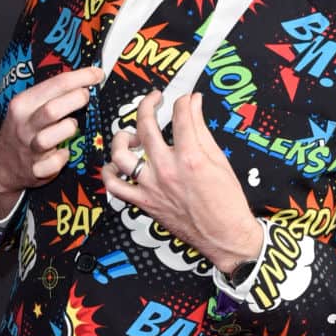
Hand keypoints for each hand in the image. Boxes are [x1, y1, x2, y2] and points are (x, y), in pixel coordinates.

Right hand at [0, 65, 105, 214]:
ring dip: (67, 129)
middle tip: (87, 97)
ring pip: (50, 137)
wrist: (2, 163)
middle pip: (53, 109)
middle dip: (76, 100)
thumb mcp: (28, 106)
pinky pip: (54, 163)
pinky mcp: (35, 169)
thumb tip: (83, 80)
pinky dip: (63, 157)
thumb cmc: (22, 130)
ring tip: (72, 126)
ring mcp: (29, 148)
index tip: (96, 74)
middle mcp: (25, 125)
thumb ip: (51, 94)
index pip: (55, 84)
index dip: (81, 77)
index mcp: (23, 104)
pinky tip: (65, 152)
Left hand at [103, 89, 263, 276]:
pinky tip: (115, 165)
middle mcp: (167, 169)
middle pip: (145, 127)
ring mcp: (152, 186)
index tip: (185, 100)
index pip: (180, 115)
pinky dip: (110, 174)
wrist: (224, 235)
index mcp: (190, 157)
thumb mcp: (219, 159)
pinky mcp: (144, 202)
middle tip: (154, 99)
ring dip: (122, 139)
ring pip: (121, 155)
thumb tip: (194, 103)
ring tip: (132, 135)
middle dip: (148, 105)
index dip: (183, 101)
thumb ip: (201, 128)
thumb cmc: (226, 201)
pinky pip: (116, 187)